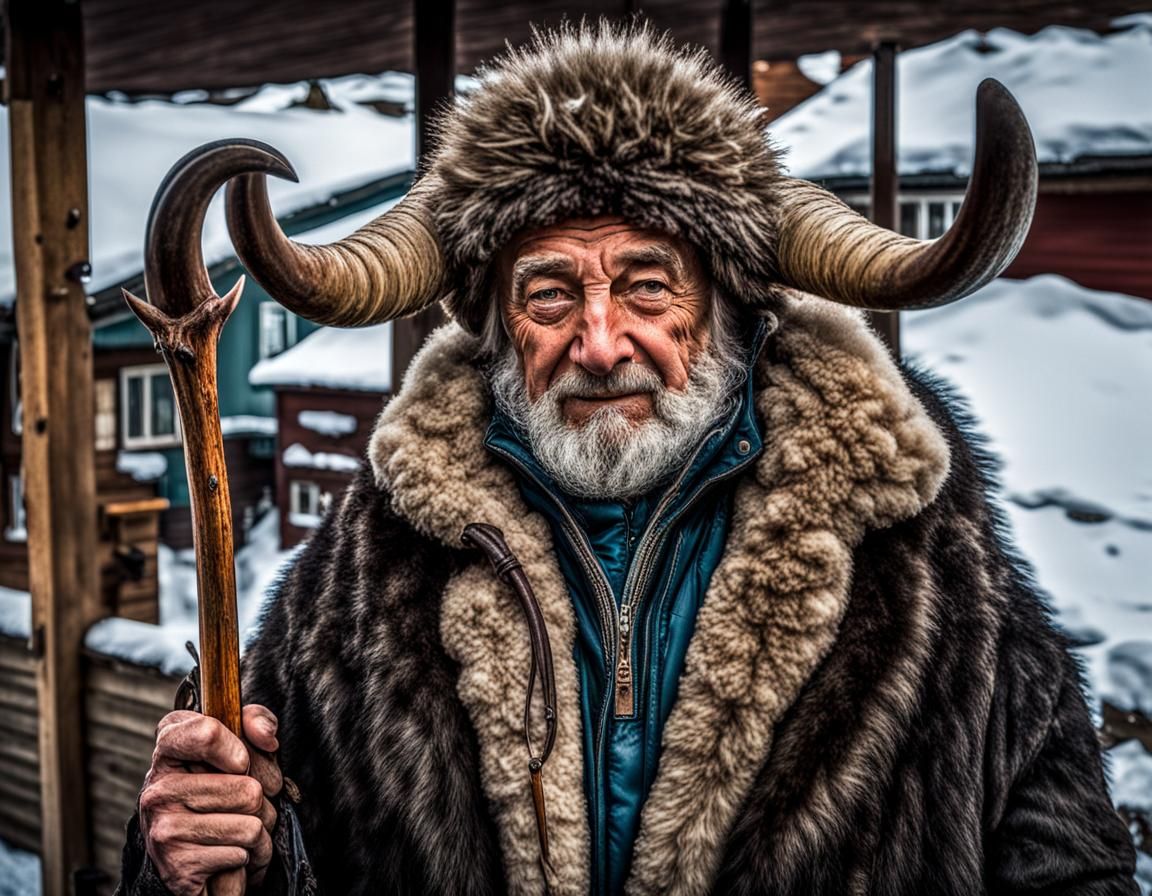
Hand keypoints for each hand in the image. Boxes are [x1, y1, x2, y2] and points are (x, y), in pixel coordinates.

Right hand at [140, 705, 282, 895]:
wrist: (198, 857)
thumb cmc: (226, 789)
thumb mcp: (244, 746)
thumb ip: (257, 722)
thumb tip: (267, 737)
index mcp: (169, 748)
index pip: (207, 732)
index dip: (239, 749)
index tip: (242, 762)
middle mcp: (158, 787)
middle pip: (248, 789)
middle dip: (262, 800)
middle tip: (242, 805)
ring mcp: (163, 827)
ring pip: (251, 823)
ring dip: (260, 830)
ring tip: (238, 830)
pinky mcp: (177, 865)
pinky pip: (243, 852)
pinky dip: (250, 855)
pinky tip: (230, 853)